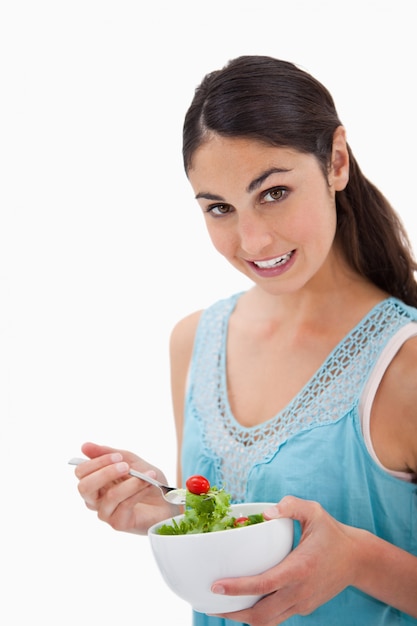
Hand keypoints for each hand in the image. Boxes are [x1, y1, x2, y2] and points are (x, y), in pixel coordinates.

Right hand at [72, 442, 179, 533]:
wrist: (168, 501)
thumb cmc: (147, 481)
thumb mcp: (130, 461)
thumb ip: (109, 454)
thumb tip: (84, 446)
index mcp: (96, 482)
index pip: (81, 472)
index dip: (96, 462)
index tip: (118, 456)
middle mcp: (96, 499)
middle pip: (84, 487)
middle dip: (105, 472)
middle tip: (125, 466)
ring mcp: (106, 513)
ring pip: (110, 496)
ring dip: (131, 483)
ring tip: (147, 475)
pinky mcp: (118, 523)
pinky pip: (125, 505)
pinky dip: (138, 491)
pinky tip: (148, 485)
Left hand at [210, 496, 358, 624]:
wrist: (358, 560)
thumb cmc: (332, 533)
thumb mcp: (314, 511)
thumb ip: (290, 506)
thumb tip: (266, 513)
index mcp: (300, 568)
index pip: (264, 584)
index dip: (238, 588)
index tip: (217, 586)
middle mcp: (300, 591)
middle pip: (261, 614)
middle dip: (233, 612)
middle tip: (210, 602)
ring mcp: (302, 603)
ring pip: (268, 622)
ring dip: (243, 618)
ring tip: (221, 607)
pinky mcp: (304, 608)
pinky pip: (277, 617)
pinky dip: (258, 614)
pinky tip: (244, 603)